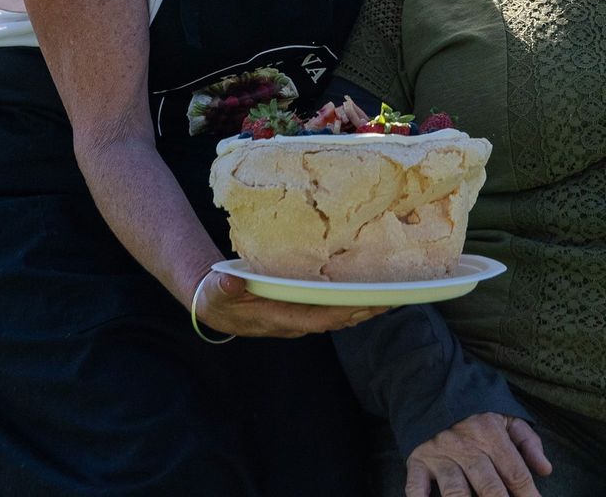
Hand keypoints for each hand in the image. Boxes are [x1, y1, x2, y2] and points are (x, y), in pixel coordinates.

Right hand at [193, 270, 387, 337]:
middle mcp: (292, 323)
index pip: (315, 319)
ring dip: (362, 309)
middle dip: (362, 311)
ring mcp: (298, 319)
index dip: (340, 313)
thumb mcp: (215, 291)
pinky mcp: (300, 312)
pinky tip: (368, 294)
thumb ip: (223, 287)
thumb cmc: (216, 296)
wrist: (214, 307)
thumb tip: (231, 283)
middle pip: (334, 321)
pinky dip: (351, 304)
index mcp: (276, 318)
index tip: (363, 303)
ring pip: (336, 318)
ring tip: (389, 297)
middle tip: (391, 298)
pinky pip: (331, 311)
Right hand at [406, 412, 551, 496]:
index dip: (528, 494)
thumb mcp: (505, 417)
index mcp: (491, 435)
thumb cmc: (474, 410)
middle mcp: (467, 447)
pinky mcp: (418, 461)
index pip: (515, 472)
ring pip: (456, 491)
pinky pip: (416, 485)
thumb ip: (527, 442)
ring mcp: (440, 456)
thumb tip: (546, 470)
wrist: (432, 386)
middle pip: (489, 486)